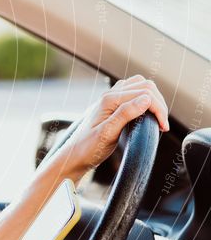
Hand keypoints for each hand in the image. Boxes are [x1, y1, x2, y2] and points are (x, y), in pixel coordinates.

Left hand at [54, 75, 168, 177]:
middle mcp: (110, 94)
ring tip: (158, 119)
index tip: (163, 127)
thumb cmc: (89, 147)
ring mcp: (112, 97)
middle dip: (159, 104)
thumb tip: (146, 99)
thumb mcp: (107, 133)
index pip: (144, 93)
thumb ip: (125, 114)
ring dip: (154, 100)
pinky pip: (135, 92)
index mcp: (109, 99)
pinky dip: (146, 100)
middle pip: (145, 86)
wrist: (76, 154)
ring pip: (141, 86)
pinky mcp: (114, 103)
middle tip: (162, 124)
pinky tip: (148, 114)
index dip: (158, 109)